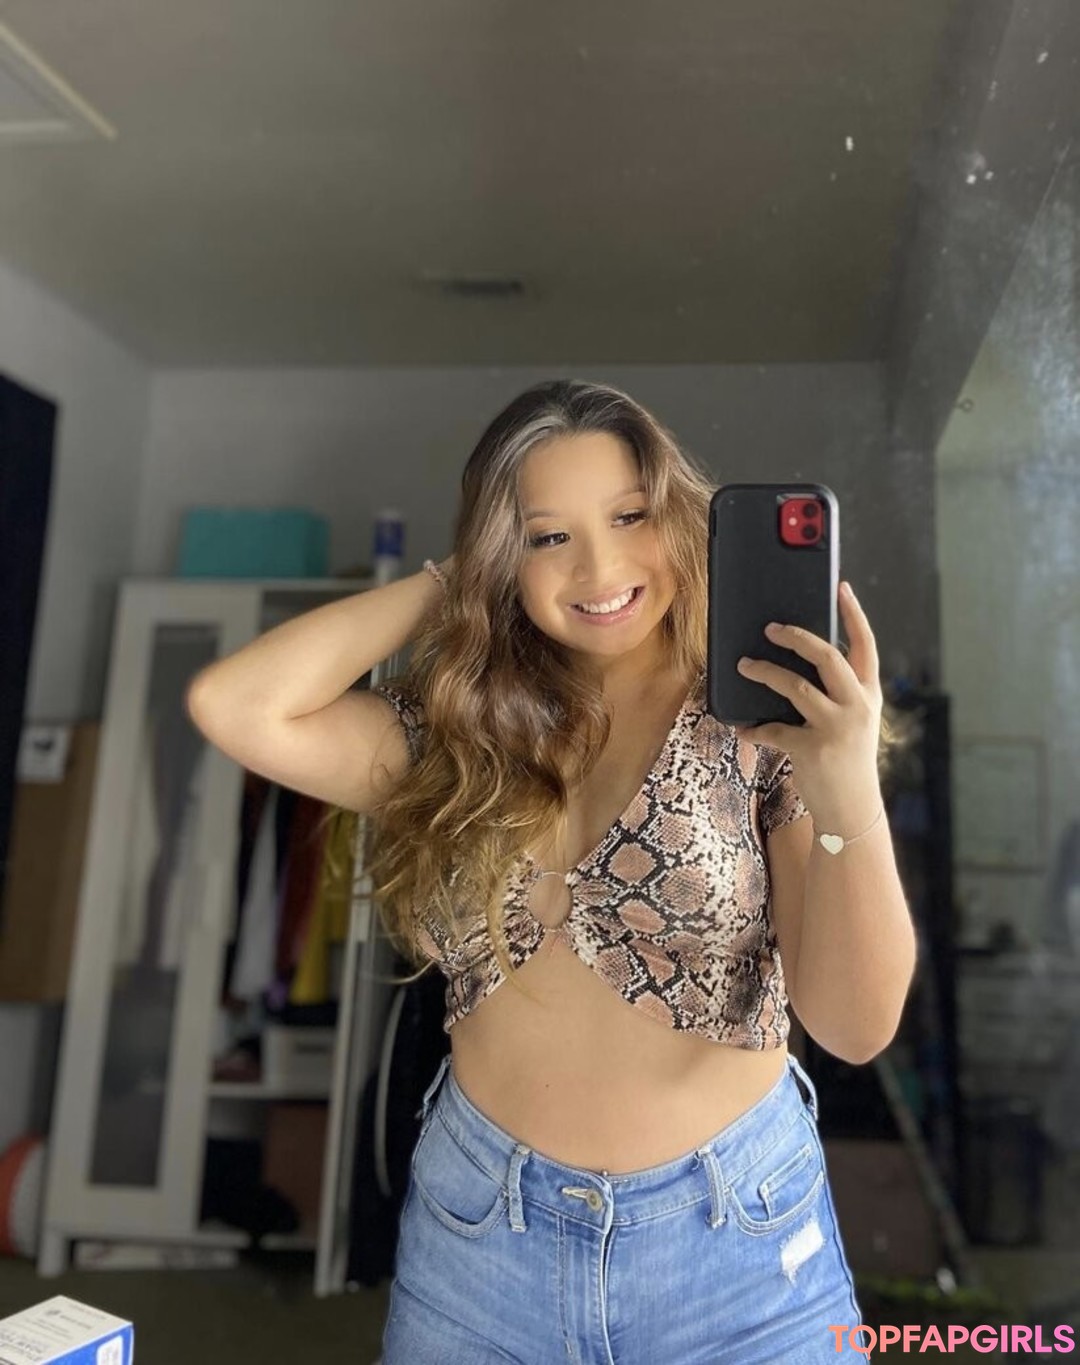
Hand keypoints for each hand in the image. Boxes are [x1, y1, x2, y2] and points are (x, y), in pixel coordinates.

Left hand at [733, 581, 883, 829]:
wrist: (852, 810)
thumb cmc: (847, 760)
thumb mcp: (855, 723)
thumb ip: (837, 694)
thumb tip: (798, 663)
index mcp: (869, 695)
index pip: (865, 646)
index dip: (854, 615)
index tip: (842, 588)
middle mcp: (857, 706)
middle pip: (827, 657)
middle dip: (796, 637)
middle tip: (771, 628)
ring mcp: (836, 727)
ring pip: (794, 686)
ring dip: (764, 672)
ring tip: (744, 665)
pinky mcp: (812, 748)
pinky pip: (772, 729)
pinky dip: (754, 728)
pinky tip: (744, 728)